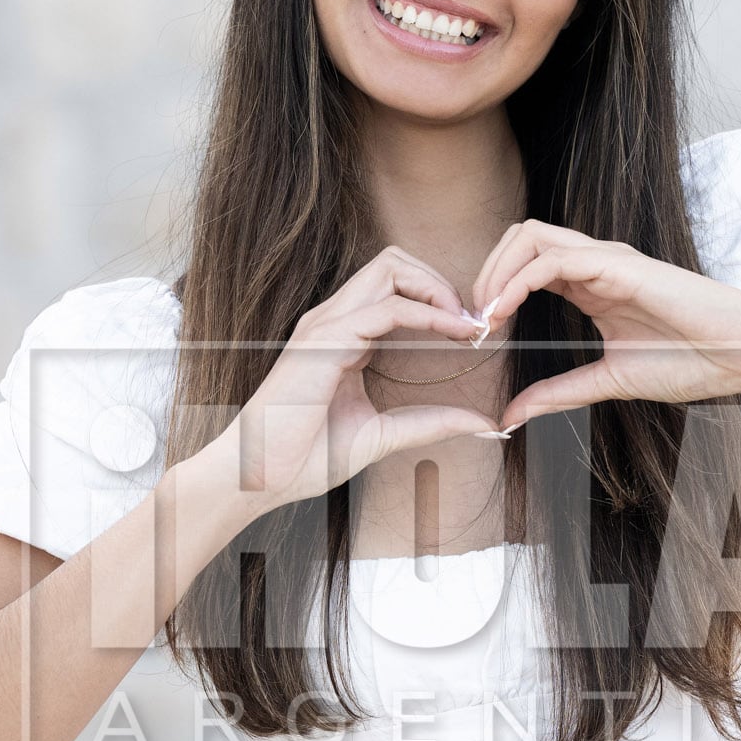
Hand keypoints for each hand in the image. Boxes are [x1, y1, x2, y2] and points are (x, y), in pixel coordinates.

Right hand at [212, 247, 502, 516]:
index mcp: (343, 336)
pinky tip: (452, 334)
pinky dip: (427, 314)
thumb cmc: (305, 457)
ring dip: (437, 289)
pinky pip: (386, 309)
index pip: (393, 287)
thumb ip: (429, 423)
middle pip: (394, 263)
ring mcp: (326, 326)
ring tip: (465, 325)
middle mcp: (333, 321)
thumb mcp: (382, 435)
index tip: (472, 332)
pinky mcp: (325, 342)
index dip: (437, 299)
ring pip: (390, 268)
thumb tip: (481, 426)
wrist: (260, 477)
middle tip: (471, 322)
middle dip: (440, 282)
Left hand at [469, 220, 740, 430]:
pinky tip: (504, 311)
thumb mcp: (608, 382)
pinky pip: (556, 257)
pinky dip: (520, 280)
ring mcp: (609, 260)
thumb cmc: (691, 363)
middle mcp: (596, 264)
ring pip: (532, 237)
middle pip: (520, 239)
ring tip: (485, 316)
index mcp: (592, 285)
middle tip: (473, 321)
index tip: (478, 333)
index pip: (525, 264)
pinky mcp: (621, 266)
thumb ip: (558, 394)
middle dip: (486, 273)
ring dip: (497, 271)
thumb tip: (511, 415)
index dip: (493, 291)